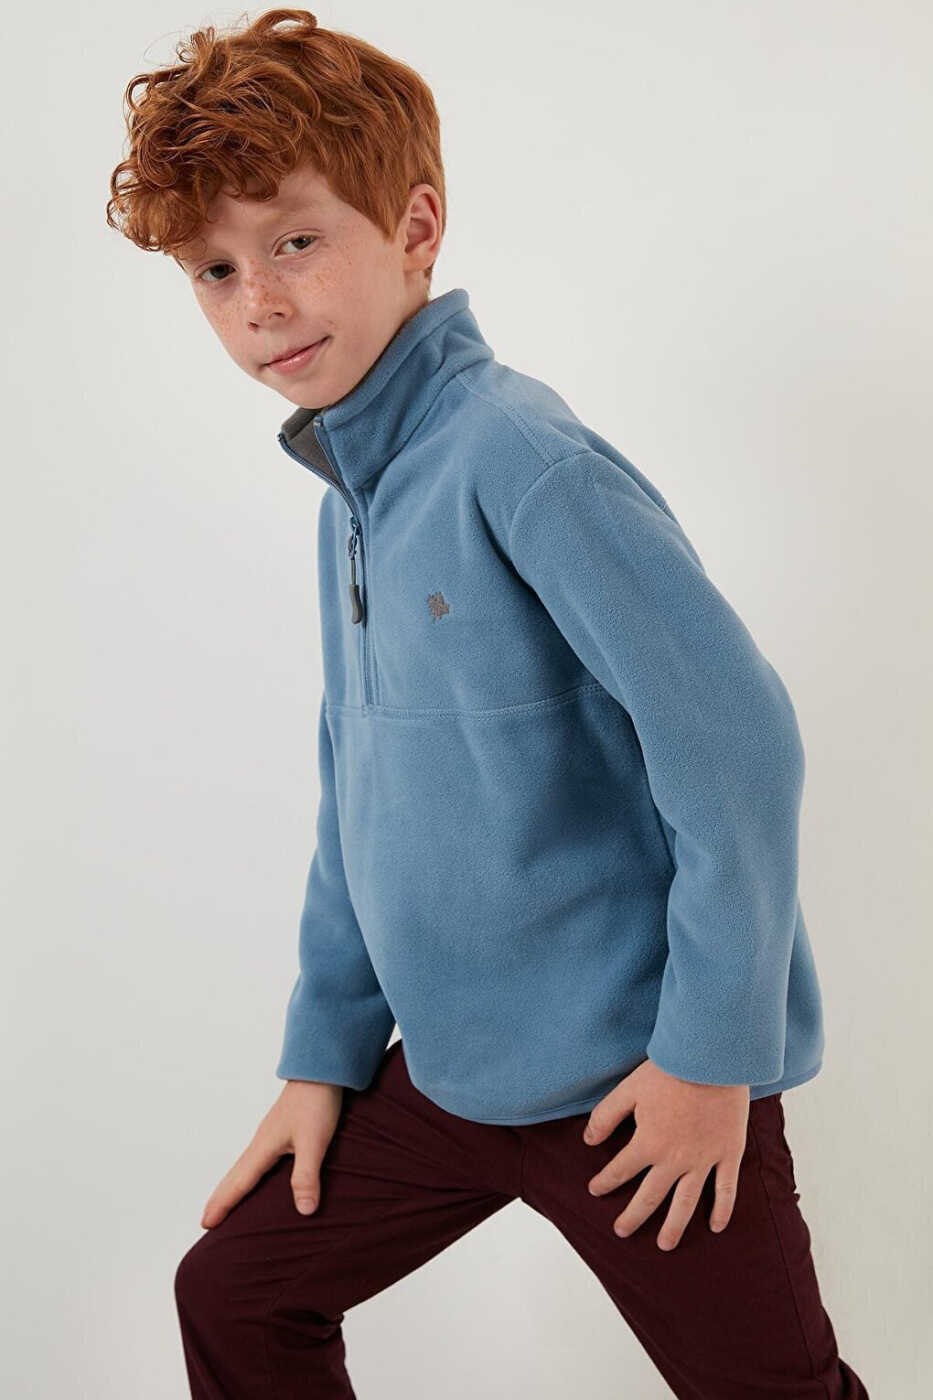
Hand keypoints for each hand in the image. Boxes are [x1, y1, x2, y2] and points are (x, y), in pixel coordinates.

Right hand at [200, 1079, 344, 1228]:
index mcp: (264, 1147)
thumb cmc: (316, 1103)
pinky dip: (248, 1174)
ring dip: (233, 1186)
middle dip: (221, 1198)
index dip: (223, 1204)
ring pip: (244, 1166)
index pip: (239, 1182)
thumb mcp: (314, 1142)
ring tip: (227, 1202)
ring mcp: (269, 1135)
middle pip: (235, 1175)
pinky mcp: (280, 1129)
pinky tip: (257, 1175)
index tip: (205, 1224)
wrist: (321, 1070)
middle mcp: (261, 1142)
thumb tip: (303, 1211)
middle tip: (207, 1220)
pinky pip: (257, 1159)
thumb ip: (306, 1176)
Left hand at [582, 1057, 749, 1249]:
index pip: (620, 1170)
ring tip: (664, 1244)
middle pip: (650, 1197)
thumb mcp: (628, 1089)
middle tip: (621, 1232)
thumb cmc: (668, 1071)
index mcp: (648, 1144)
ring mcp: (703, 1160)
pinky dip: (722, 1210)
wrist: (711, 1061)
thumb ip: (606, 1117)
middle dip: (633, 1216)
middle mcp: (674, 1160)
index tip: (595, 1190)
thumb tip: (588, 1141)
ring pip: (686, 1202)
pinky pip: (726, 1190)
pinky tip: (715, 1227)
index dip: (604, 1182)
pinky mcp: (728, 1154)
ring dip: (674, 1226)